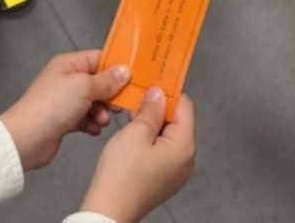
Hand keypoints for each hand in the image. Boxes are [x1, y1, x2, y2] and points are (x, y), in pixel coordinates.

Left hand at [0, 51, 130, 171]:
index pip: (100, 59)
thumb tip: (124, 71)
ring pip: (95, 102)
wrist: (27, 139)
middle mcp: (67, 80)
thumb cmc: (51, 106)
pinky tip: (93, 128)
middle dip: (111, 95)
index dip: (116, 69)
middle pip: (100, 82)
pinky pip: (87, 118)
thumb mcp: (84, 86)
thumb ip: (107, 80)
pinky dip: (92, 123)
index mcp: (69, 64)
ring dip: (102, 112)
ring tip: (101, 120)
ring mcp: (66, 100)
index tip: (133, 79)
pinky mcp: (65, 120)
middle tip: (119, 105)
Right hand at [81, 89, 195, 222]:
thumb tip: (159, 94)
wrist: (108, 211)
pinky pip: (163, 151)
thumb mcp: (136, 132)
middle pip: (178, 121)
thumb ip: (151, 110)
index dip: (168, 92)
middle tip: (138, 102)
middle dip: (158, 109)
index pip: (185, 106)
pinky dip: (151, 141)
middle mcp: (186, 160)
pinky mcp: (165, 179)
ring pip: (169, 136)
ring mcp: (176, 172)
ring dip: (152, 125)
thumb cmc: (120, 178)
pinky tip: (133, 139)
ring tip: (132, 121)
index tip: (154, 83)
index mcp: (185, 146)